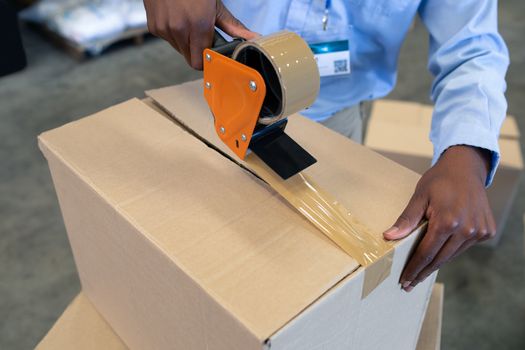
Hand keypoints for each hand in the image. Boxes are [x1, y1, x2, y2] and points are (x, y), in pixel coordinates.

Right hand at [143, 0, 257, 68]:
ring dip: (185, 42)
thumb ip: (232, 26)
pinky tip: (177, 18)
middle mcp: (179, 29)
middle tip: (202, 34)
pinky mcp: (154, 27)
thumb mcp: (215, 5)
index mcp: (198, 25)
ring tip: (189, 22)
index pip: (200, 62)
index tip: (211, 53)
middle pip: (190, 58)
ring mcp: (164, 28)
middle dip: (197, 50)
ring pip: (179, 50)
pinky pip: (168, 40)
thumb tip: (252, 38)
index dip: (207, 59)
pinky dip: (174, 34)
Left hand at [383, 145, 495, 291]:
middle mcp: (466, 229)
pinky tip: (439, 255)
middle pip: (439, 259)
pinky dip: (451, 251)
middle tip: (408, 284)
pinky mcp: (486, 231)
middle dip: (422, 272)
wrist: (465, 168)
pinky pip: (463, 248)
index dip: (414, 268)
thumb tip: (389, 237)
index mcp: (447, 221)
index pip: (426, 253)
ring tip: (420, 273)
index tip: (404, 280)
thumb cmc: (439, 181)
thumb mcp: (419, 197)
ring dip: (436, 264)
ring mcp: (479, 231)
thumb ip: (406, 220)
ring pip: (452, 255)